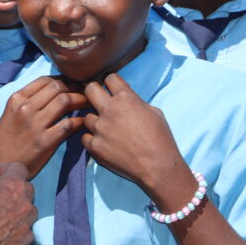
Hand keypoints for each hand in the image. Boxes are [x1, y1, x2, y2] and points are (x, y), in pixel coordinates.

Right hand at [0, 76, 87, 177]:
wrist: (1, 166)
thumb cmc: (7, 140)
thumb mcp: (10, 113)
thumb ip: (28, 100)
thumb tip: (52, 89)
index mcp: (16, 99)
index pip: (45, 80)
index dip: (63, 80)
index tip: (72, 85)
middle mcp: (25, 108)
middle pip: (57, 87)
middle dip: (74, 87)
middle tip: (84, 93)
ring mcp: (35, 124)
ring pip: (65, 101)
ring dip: (80, 100)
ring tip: (87, 104)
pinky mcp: (45, 141)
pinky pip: (68, 124)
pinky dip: (79, 120)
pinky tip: (83, 122)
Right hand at [0, 163, 35, 244]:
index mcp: (13, 185)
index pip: (19, 169)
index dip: (7, 170)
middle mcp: (24, 203)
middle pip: (27, 188)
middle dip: (15, 189)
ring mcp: (25, 223)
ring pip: (30, 210)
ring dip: (20, 209)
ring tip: (2, 214)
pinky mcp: (22, 241)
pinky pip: (28, 231)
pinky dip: (20, 228)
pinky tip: (6, 229)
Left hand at [81, 74, 188, 199]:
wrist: (157, 166)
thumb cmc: (160, 139)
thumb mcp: (154, 112)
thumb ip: (136, 102)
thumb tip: (127, 99)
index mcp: (126, 98)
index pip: (109, 78)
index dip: (110, 83)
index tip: (111, 88)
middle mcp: (109, 110)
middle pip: (90, 89)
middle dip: (94, 92)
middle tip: (98, 101)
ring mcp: (100, 128)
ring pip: (86, 116)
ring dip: (95, 121)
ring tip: (106, 129)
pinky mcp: (95, 146)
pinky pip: (85, 137)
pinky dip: (92, 139)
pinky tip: (103, 143)